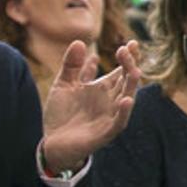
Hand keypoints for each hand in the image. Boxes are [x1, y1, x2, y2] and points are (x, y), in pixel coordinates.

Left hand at [41, 41, 141, 172]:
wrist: (52, 144)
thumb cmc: (61, 115)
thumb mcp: (63, 85)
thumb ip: (72, 65)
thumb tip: (80, 42)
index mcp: (103, 88)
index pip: (121, 70)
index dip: (128, 57)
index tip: (131, 42)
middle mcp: (110, 100)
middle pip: (126, 80)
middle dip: (129, 65)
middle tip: (125, 50)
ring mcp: (110, 116)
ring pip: (127, 97)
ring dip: (132, 84)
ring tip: (134, 70)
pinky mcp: (105, 132)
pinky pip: (119, 122)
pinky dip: (124, 111)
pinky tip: (126, 99)